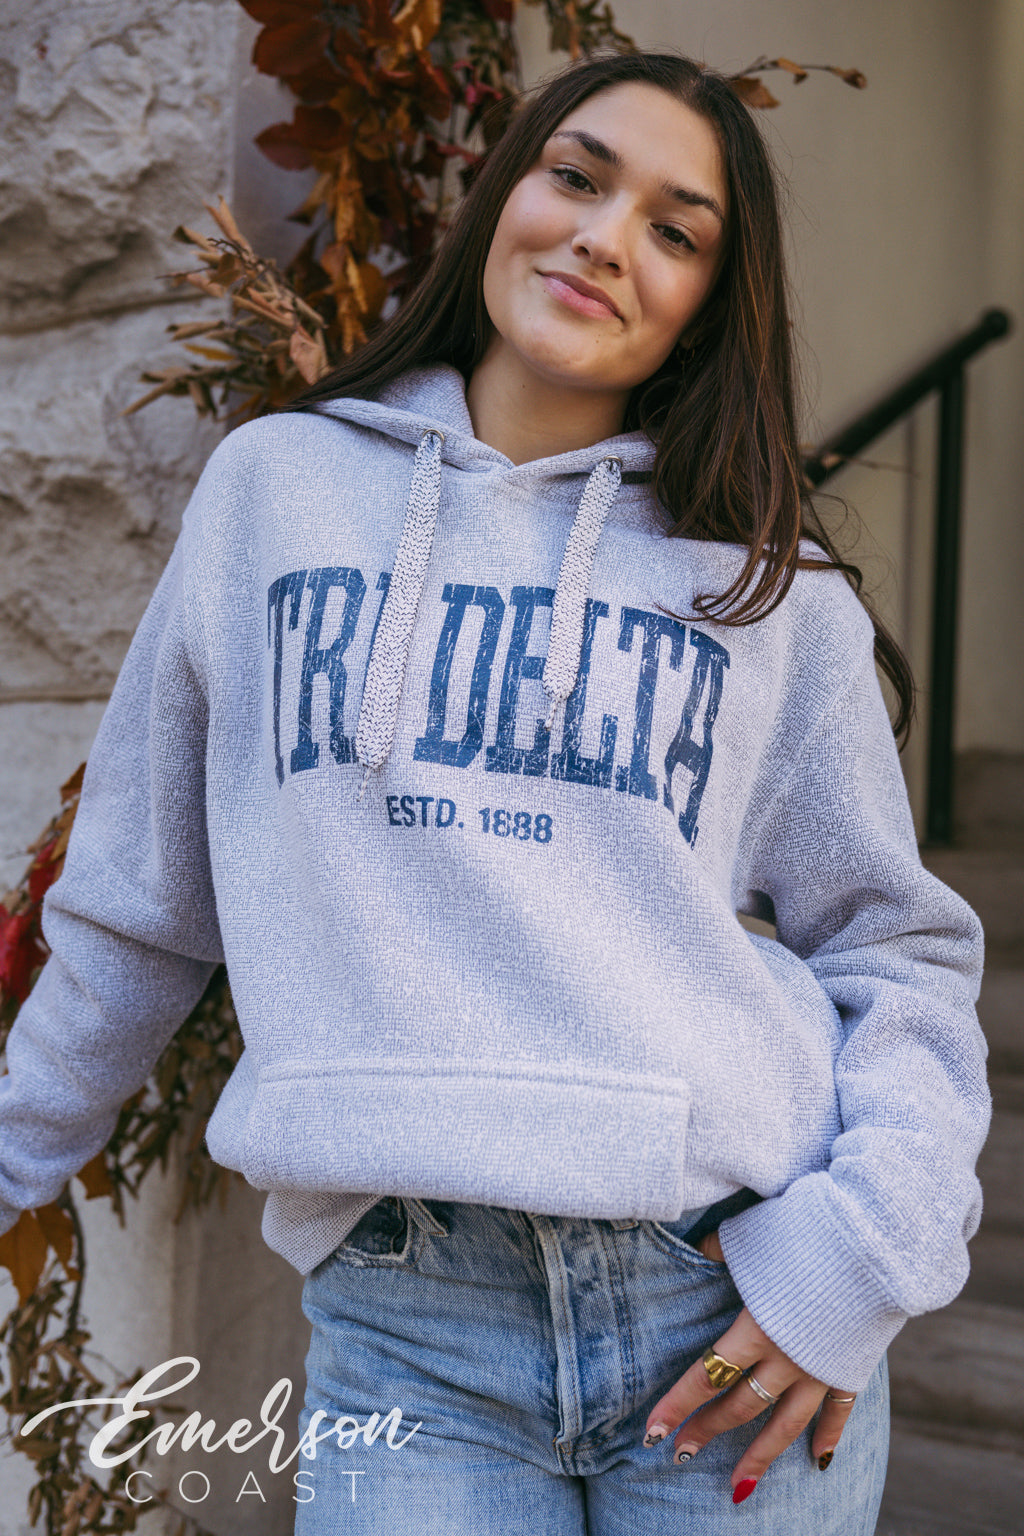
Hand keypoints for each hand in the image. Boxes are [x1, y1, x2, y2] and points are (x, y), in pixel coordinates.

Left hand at [641, 1230, 857, 1503]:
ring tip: (738, 1485)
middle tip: (681, 1455)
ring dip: (759, 1455)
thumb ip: (720, 1249)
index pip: (706, 1376)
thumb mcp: (752, 1235)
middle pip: (739, 1405)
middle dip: (707, 1431)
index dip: (677, 1405)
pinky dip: (829, 1436)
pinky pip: (839, 1412)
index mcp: (754, 1329)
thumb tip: (697, 1249)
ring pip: (785, 1424)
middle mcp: (785, 1360)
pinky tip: (820, 1460)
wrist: (877, 1243)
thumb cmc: (808, 1231)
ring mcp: (820, 1370)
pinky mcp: (851, 1368)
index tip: (653, 1433)